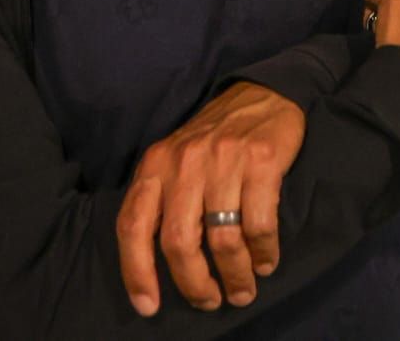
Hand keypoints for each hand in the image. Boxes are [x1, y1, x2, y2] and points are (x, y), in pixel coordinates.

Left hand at [116, 83, 304, 316]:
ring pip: (222, 238)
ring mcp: (224, 160)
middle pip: (178, 241)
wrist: (263, 94)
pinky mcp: (262, 160)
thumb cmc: (215, 139)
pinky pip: (259, 223)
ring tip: (243, 290)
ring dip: (235, 275)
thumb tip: (155, 265)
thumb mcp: (175, 160)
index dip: (136, 271)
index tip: (148, 306)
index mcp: (156, 165)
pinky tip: (266, 261)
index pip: (132, 225)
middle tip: (210, 301)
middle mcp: (184, 162)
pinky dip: (263, 252)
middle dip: (194, 283)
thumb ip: (162, 200)